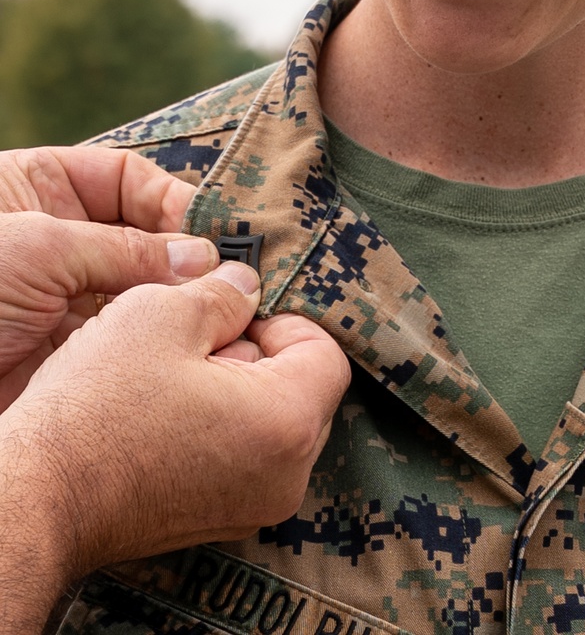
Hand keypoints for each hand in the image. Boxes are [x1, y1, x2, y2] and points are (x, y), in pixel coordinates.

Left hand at [0, 147, 214, 406]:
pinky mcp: (63, 359)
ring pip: (139, 294)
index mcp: (41, 190)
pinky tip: (187, 350)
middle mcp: (57, 241)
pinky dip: (155, 347)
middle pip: (142, 237)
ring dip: (177, 304)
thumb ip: (125, 248)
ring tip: (221, 316)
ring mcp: (61, 301)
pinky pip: (123, 345)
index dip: (169, 201)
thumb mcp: (39, 247)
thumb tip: (202, 258)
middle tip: (233, 277)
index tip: (205, 233)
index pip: (126, 180)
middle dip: (184, 255)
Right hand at [0, 261, 350, 625]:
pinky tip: (163, 412)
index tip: (233, 312)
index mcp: (287, 423)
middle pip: (302, 388)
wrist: (38, 497)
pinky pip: (240, 456)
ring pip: (269, 422)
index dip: (281, 317)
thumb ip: (223, 292)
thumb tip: (247, 284)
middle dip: (257, 353)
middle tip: (196, 341)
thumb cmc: (97, 410)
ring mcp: (251, 507)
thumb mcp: (162, 314)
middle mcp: (284, 476)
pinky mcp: (214, 520)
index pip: (325, 352)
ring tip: (172, 376)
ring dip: (234, 388)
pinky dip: (215, 427)